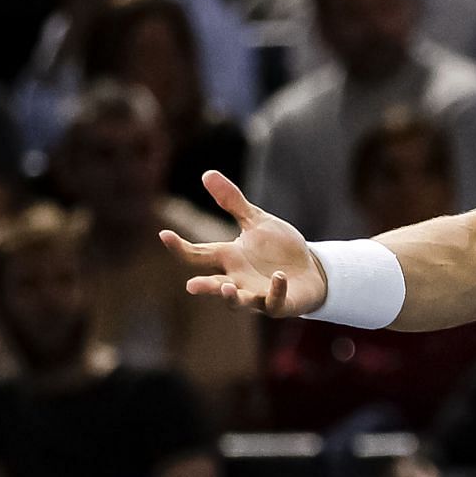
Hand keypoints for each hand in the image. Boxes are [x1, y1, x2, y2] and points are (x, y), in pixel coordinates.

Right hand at [159, 170, 326, 316]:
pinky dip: (276, 290)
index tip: (164, 234)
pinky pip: (275, 301)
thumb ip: (232, 202)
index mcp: (228, 257)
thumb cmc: (278, 248)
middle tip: (191, 286)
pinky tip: (279, 277)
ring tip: (226, 288)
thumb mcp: (255, 221)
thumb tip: (207, 173)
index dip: (180, 246)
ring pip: (239, 301)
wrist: (311, 269)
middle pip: (214, 284)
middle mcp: (237, 278)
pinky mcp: (280, 303)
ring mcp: (257, 294)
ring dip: (231, 297)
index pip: (197, 254)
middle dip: (204, 286)